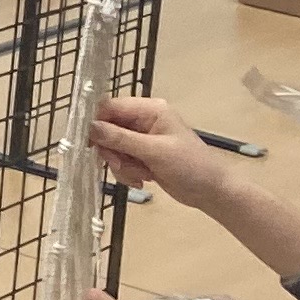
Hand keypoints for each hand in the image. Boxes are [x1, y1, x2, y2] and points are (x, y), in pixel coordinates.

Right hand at [88, 96, 299, 282]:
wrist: (212, 192)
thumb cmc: (190, 166)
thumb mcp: (155, 151)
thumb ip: (121, 139)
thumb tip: (90, 127)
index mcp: (150, 109)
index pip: (111, 107)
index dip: (95, 123)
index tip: (86, 142)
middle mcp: (144, 121)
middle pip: (108, 129)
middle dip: (111, 151)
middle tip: (120, 165)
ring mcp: (143, 139)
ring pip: (113, 148)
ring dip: (120, 165)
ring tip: (138, 176)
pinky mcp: (143, 156)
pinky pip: (122, 161)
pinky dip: (127, 173)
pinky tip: (142, 181)